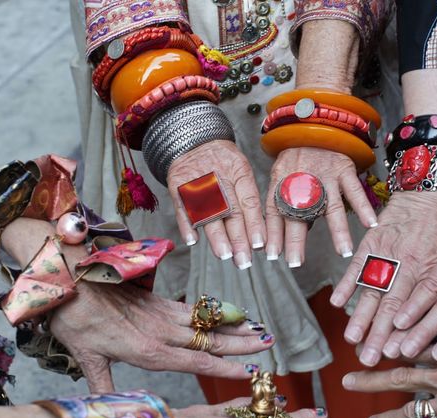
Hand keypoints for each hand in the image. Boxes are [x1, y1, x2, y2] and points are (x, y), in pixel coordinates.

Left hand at [51, 282, 272, 391]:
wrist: (69, 276)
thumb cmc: (75, 318)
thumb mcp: (85, 356)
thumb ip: (101, 382)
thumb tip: (105, 408)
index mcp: (148, 350)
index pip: (196, 362)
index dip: (226, 368)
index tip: (250, 372)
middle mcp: (162, 332)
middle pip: (210, 341)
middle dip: (243, 344)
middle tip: (269, 344)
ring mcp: (162, 314)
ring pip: (207, 323)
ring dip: (235, 326)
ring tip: (259, 329)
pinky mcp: (157, 301)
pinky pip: (194, 309)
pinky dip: (214, 313)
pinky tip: (227, 313)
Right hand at [168, 140, 264, 269]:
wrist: (192, 138)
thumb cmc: (223, 160)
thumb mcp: (241, 169)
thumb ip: (248, 197)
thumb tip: (259, 232)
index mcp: (239, 171)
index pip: (249, 201)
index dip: (254, 224)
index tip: (259, 245)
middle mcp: (218, 176)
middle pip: (230, 211)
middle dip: (238, 238)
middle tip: (244, 260)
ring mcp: (196, 181)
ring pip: (208, 212)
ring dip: (216, 235)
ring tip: (225, 255)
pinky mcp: (177, 186)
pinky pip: (182, 207)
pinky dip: (187, 224)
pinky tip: (193, 240)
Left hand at [264, 147, 377, 266]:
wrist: (312, 121)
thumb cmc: (297, 153)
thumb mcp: (283, 174)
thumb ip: (288, 203)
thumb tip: (291, 234)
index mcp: (282, 183)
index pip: (274, 212)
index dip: (272, 234)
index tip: (270, 254)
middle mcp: (302, 181)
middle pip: (298, 215)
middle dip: (295, 240)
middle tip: (295, 262)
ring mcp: (324, 176)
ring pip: (331, 206)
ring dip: (338, 231)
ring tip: (343, 252)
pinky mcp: (342, 168)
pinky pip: (354, 190)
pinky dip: (363, 207)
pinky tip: (370, 223)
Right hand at [330, 192, 436, 365]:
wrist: (433, 187)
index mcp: (431, 272)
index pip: (416, 309)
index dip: (404, 333)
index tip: (395, 356)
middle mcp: (409, 266)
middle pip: (392, 306)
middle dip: (379, 335)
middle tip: (369, 359)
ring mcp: (389, 253)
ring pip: (374, 290)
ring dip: (361, 316)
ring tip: (351, 339)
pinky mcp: (373, 240)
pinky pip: (359, 265)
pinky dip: (347, 283)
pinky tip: (338, 302)